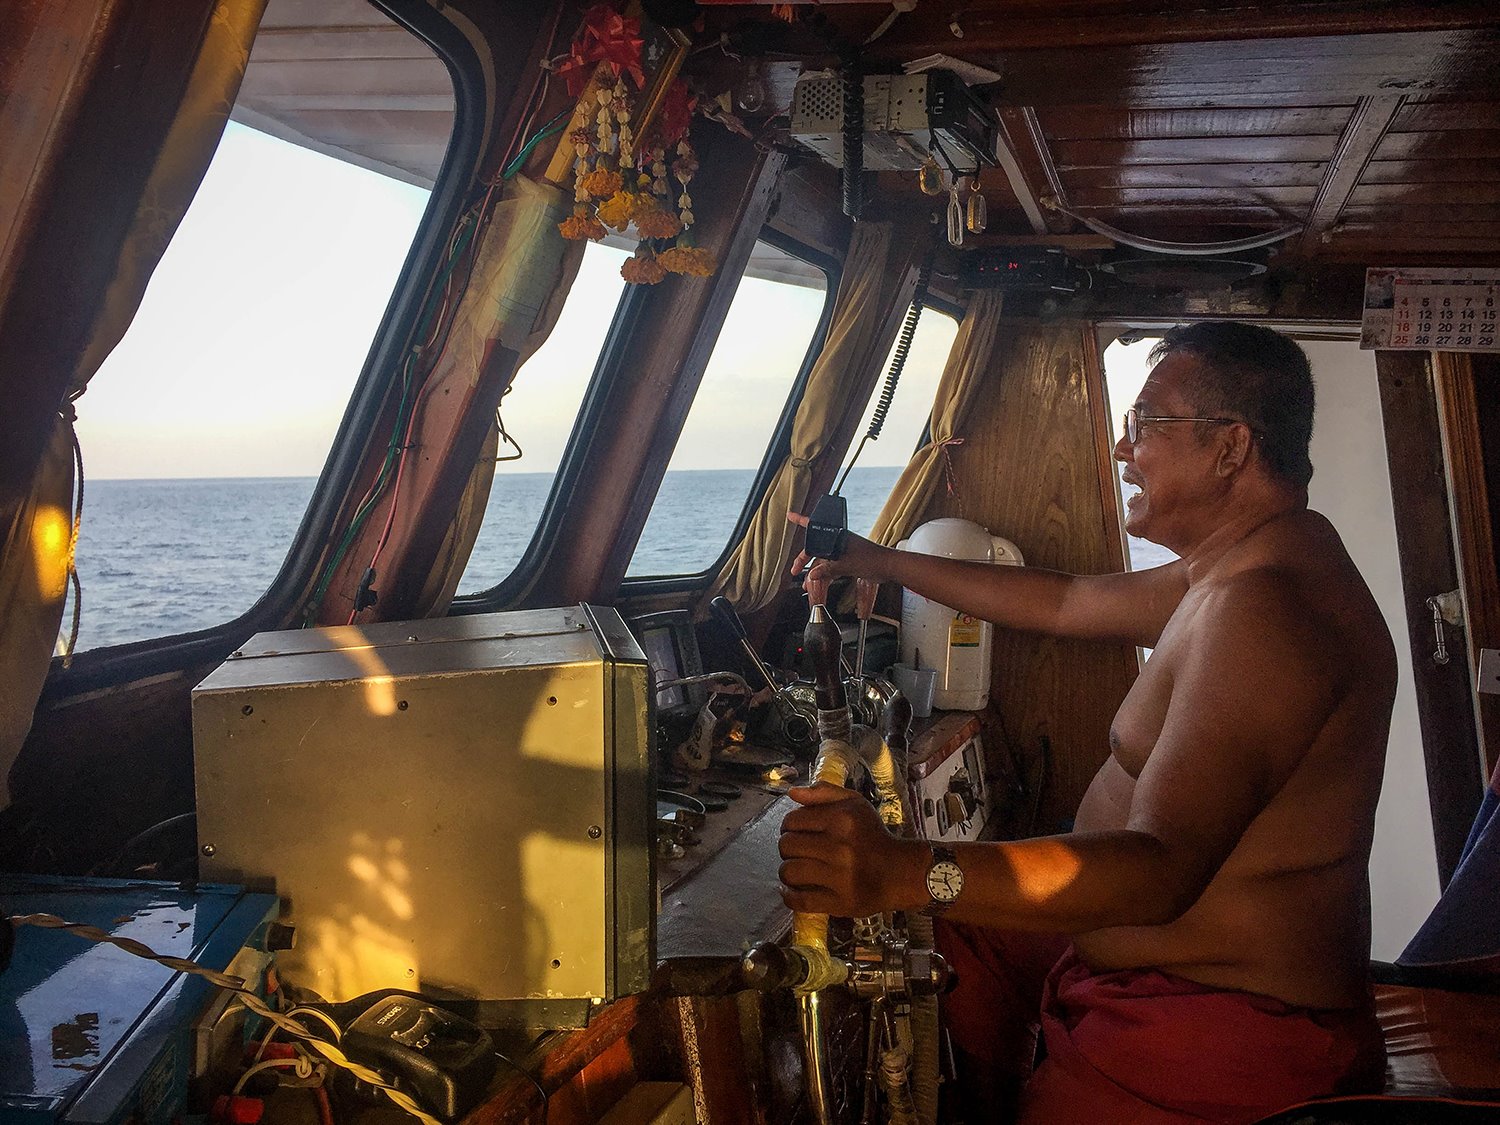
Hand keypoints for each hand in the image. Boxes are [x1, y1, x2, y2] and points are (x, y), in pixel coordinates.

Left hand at [778, 783, 923, 915]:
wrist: (901, 872)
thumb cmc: (874, 836)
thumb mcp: (855, 804)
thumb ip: (824, 792)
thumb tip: (792, 793)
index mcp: (840, 820)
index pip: (791, 821)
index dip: (788, 826)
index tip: (797, 833)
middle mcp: (839, 848)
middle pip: (787, 846)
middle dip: (787, 848)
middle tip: (798, 852)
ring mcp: (839, 877)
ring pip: (789, 872)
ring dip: (787, 872)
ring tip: (797, 870)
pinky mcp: (839, 902)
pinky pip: (800, 901)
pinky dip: (789, 896)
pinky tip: (792, 890)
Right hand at [786, 512, 881, 597]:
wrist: (888, 567)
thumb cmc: (872, 559)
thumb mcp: (846, 565)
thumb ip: (827, 570)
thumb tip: (811, 575)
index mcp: (838, 536)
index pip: (815, 527)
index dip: (801, 520)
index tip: (790, 515)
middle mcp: (839, 542)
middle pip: (816, 549)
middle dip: (804, 560)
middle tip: (795, 570)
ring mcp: (843, 552)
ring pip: (823, 560)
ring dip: (815, 572)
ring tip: (806, 583)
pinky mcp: (848, 561)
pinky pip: (831, 567)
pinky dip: (825, 575)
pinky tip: (820, 583)